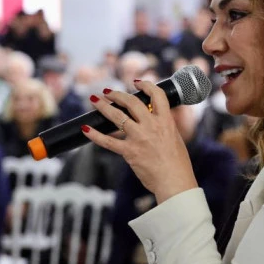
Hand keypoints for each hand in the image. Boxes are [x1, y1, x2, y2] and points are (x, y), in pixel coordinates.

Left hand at [82, 81, 197, 202]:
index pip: (156, 95)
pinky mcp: (129, 152)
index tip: (136, 82)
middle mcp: (151, 126)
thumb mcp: (175, 138)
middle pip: (132, 102)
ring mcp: (139, 138)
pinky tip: (86, 129)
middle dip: (117, 94)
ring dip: (103, 107)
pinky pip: (108, 142)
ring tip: (94, 100)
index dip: (145, 85)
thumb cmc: (177, 164)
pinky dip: (95, 135)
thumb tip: (156, 120)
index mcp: (166, 121)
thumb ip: (164, 126)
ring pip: (117, 116)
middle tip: (108, 92)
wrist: (174, 182)